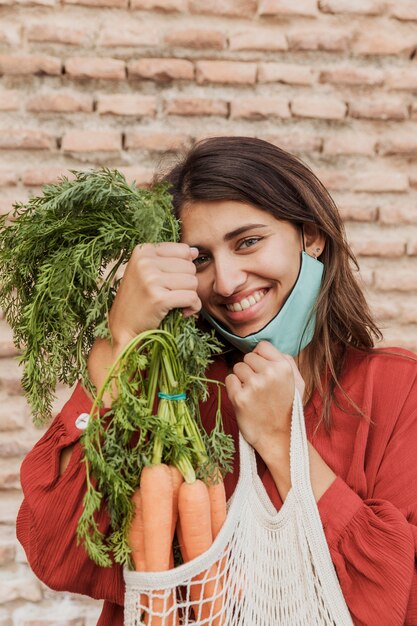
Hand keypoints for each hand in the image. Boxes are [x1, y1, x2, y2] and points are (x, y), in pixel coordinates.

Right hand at [108, 243, 200, 349]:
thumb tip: (195, 251)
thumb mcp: (148, 273)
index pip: (183, 250)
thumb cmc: (138, 300)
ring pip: (193, 282)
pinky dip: (193, 307)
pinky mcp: (158, 298)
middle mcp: (145, 262)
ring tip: (174, 303)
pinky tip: (182, 312)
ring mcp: (151, 279)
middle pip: (190, 267)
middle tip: (171, 295)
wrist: (122, 328)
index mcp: (142, 251)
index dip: (183, 268)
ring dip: (190, 296)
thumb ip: (171, 259)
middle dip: (187, 284)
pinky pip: (192, 298)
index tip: (170, 281)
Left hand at [225, 341, 304, 457]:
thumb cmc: (288, 409)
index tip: (262, 370)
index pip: (262, 346)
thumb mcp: (298, 383)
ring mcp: (253, 385)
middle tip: (258, 386)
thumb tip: (272, 349)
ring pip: (237, 367)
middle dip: (250, 369)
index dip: (260, 357)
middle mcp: (269, 374)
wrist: (279, 438)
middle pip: (248, 357)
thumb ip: (288, 362)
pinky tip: (244, 398)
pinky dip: (233, 388)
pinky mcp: (239, 398)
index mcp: (284, 367)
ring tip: (252, 393)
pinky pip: (229, 379)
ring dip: (242, 379)